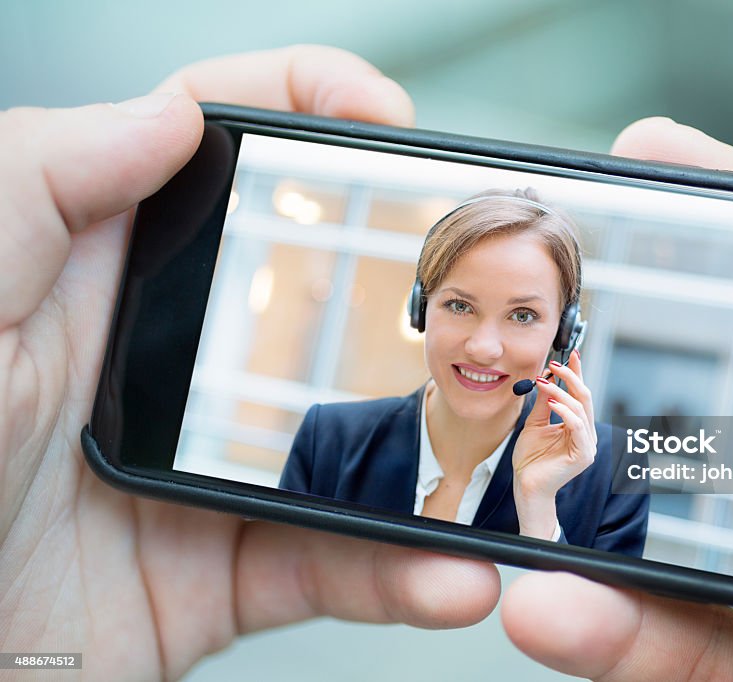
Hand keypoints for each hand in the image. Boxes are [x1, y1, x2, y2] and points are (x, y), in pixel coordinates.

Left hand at [0, 45, 498, 680]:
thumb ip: (36, 191)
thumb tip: (166, 116)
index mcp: (94, 276)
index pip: (209, 151)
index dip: (303, 106)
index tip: (382, 117)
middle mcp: (165, 359)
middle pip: (310, 283)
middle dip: (407, 272)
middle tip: (478, 275)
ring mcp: (208, 464)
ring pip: (348, 434)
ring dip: (431, 444)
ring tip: (491, 442)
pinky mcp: (225, 567)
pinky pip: (335, 563)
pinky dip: (399, 572)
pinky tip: (446, 572)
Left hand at [512, 349, 596, 538]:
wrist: (526, 486)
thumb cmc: (531, 460)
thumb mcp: (535, 424)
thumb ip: (543, 403)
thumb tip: (545, 378)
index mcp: (578, 426)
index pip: (580, 395)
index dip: (577, 374)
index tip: (570, 354)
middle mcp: (586, 434)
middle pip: (585, 398)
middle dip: (571, 377)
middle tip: (555, 364)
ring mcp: (587, 445)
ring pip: (581, 408)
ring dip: (561, 392)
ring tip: (544, 382)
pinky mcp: (583, 455)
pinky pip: (577, 426)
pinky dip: (565, 411)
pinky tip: (552, 403)